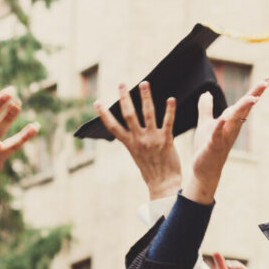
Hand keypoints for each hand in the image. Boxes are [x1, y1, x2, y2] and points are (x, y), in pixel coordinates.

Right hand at [93, 80, 182, 199]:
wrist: (163, 185)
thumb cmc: (151, 169)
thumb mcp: (136, 154)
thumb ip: (133, 140)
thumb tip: (130, 127)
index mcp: (129, 144)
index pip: (113, 127)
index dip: (104, 115)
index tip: (97, 102)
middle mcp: (138, 140)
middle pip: (129, 115)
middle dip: (124, 98)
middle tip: (122, 84)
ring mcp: (151, 140)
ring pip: (147, 114)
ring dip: (145, 97)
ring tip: (144, 83)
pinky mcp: (166, 141)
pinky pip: (168, 122)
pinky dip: (170, 110)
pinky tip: (171, 98)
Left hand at [183, 76, 268, 203]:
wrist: (203, 170)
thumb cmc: (206, 147)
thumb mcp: (205, 123)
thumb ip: (206, 108)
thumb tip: (206, 93)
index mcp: (231, 120)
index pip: (245, 102)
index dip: (256, 89)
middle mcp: (232, 127)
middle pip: (245, 108)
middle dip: (256, 94)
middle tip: (268, 81)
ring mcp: (224, 137)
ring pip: (235, 120)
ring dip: (243, 109)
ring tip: (253, 98)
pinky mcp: (213, 146)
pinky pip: (217, 135)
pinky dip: (220, 127)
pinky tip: (223, 118)